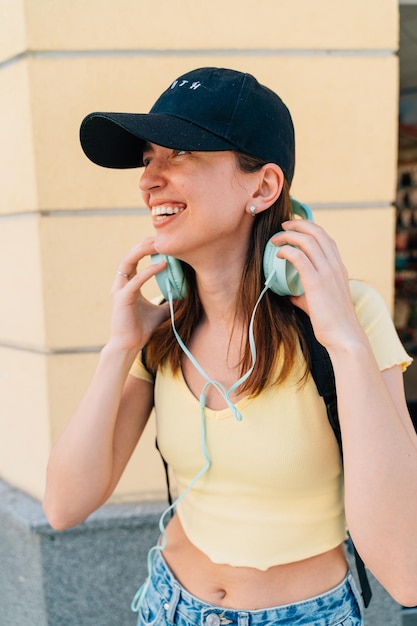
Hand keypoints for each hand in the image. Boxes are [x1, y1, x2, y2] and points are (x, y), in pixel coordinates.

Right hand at [108, 238, 169, 351]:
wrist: (129, 346)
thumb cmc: (141, 329)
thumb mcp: (161, 311)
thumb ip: (170, 300)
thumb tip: (186, 294)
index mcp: (128, 284)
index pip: (135, 259)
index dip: (147, 248)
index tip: (163, 241)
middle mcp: (121, 283)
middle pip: (130, 255)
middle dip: (145, 244)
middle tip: (162, 237)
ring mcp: (120, 290)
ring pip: (128, 262)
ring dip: (143, 250)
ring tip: (160, 244)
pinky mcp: (122, 298)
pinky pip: (136, 280)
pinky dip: (150, 271)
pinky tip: (163, 265)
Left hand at [271, 220, 363, 348]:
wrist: (344, 336)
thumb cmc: (332, 323)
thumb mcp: (319, 303)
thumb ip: (304, 295)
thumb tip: (288, 294)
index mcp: (338, 268)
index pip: (326, 238)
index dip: (310, 228)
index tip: (295, 228)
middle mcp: (335, 266)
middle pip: (317, 232)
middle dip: (298, 224)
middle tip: (283, 226)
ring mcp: (327, 272)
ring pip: (307, 241)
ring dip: (289, 236)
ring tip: (276, 239)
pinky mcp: (316, 282)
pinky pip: (299, 257)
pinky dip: (286, 251)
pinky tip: (278, 254)